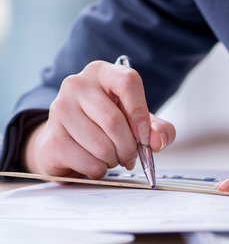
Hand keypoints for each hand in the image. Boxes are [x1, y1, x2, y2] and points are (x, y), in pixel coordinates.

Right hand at [22, 60, 175, 178]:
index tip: (144, 135)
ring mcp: (60, 109)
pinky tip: (97, 163)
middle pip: (113, 121)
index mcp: (103, 73)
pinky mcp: (53, 137)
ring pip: (100, 145)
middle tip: (131, 156)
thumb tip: (156, 141)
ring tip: (113, 157)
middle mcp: (77, 85)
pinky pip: (87, 161)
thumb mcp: (141, 122)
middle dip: (129, 147)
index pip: (127, 82)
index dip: (140, 113)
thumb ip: (159, 130)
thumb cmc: (110, 125)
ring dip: (114, 160)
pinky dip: (100, 170)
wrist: (71, 140)